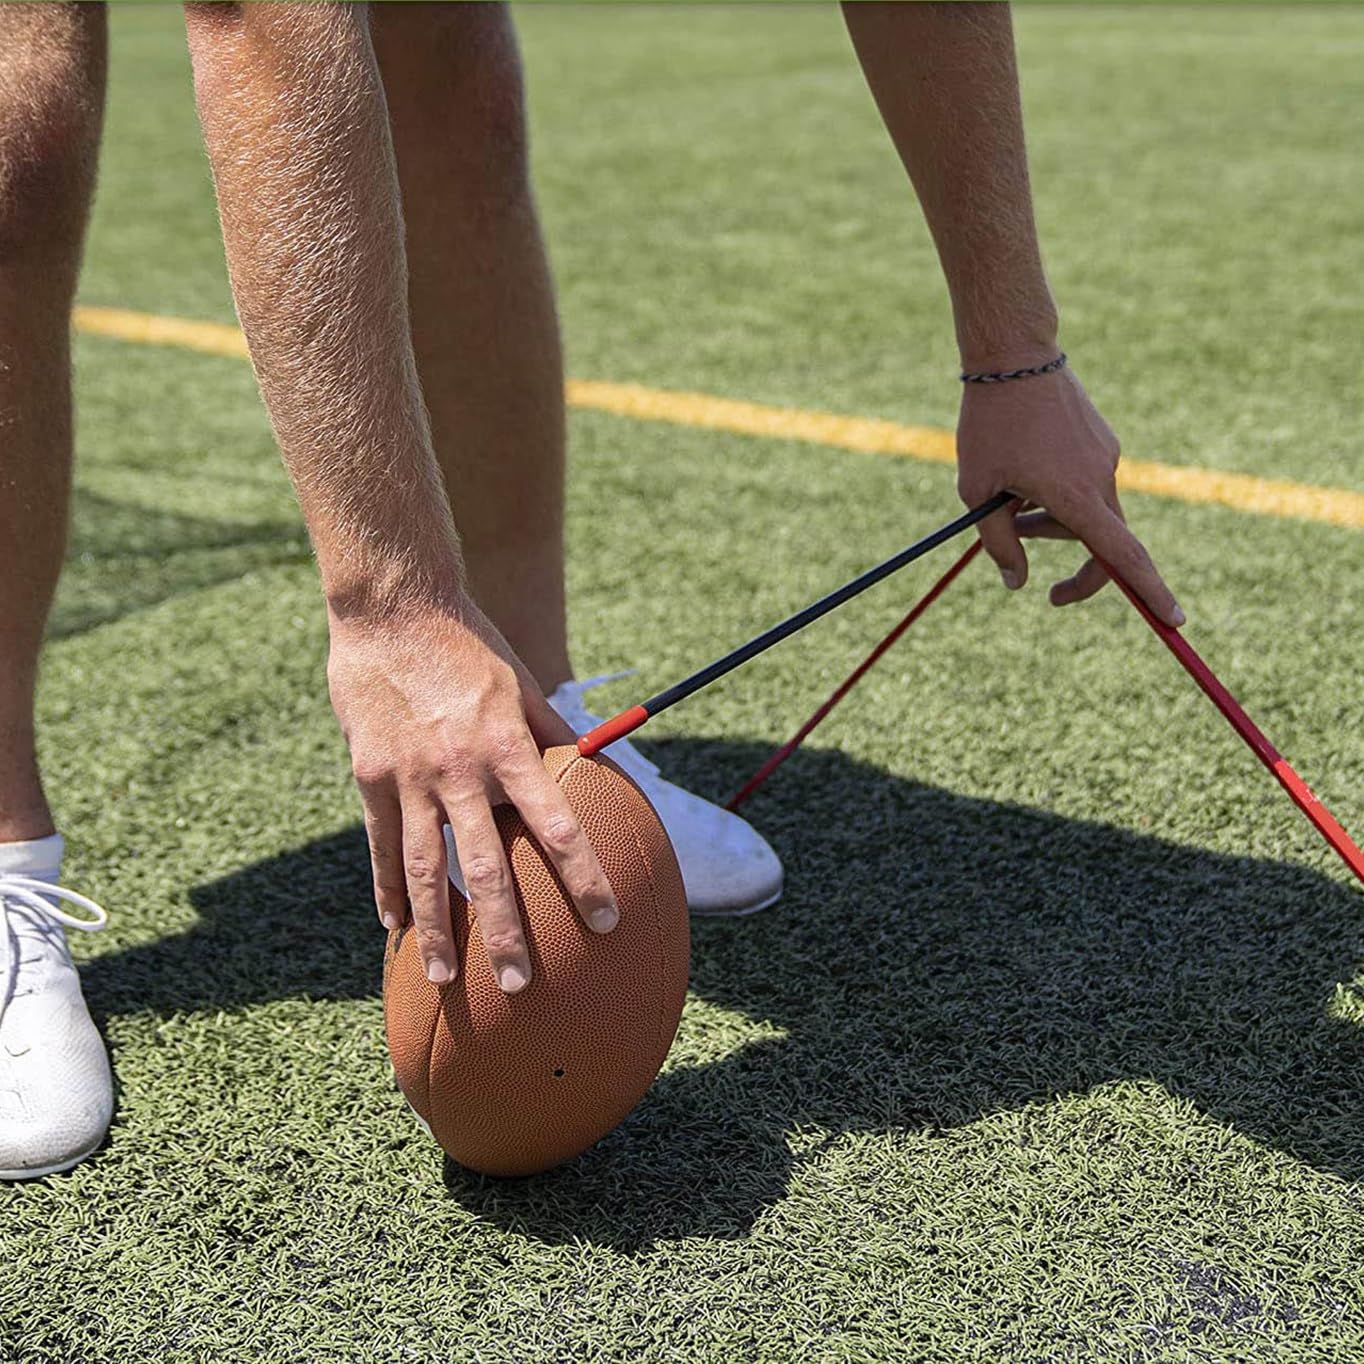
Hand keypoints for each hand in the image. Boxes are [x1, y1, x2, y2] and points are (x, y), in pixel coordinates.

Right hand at [326, 588, 618, 992]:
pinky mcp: (370, 777)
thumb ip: (553, 734)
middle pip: (483, 867)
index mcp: (507, 746)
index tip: (606, 919)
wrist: (392, 609)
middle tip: (517, 982)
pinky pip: (380, 846)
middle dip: (502, 929)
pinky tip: (395, 929)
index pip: (556, 825)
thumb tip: (596, 768)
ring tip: (442, 976)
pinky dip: (388, 891)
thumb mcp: (522, 683)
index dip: (583, 875)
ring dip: (435, 928)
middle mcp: (458, 770)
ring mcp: (408, 777)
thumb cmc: (469, 643)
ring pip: (421, 869)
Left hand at [955, 365, 1183, 626]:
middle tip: (1015, 541)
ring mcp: (1106, 457)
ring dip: (1049, 516)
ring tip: (1008, 492)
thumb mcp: (978, 492)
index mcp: (1077, 495)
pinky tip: (1024, 461)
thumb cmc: (989, 425)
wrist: (1014, 356)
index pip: (1121, 555)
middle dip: (1057, 546)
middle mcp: (1102, 477)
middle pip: (1095, 539)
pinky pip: (1085, 481)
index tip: (1172, 619)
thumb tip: (1017, 584)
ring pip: (1086, 509)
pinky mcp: (1102, 441)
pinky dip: (1057, 489)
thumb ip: (999, 542)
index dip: (1148, 591)